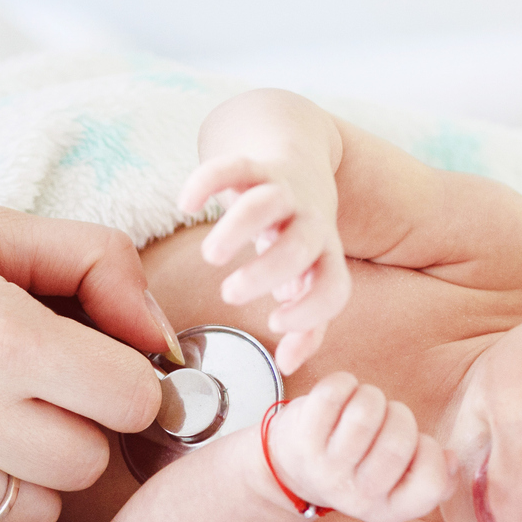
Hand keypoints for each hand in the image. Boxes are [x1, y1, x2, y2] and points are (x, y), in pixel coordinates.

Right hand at [0, 186, 169, 521]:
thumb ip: (90, 261)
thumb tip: (159, 334)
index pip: (132, 395)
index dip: (133, 370)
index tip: (104, 347)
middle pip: (95, 460)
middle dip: (90, 420)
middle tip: (52, 375)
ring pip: (46, 502)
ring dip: (44, 462)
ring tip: (4, 405)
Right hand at [179, 153, 350, 373]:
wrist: (298, 154)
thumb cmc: (298, 232)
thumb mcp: (309, 275)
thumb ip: (304, 323)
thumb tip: (287, 366)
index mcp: (324, 255)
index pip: (334, 285)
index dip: (310, 310)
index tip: (273, 321)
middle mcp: (309, 221)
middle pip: (302, 244)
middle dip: (267, 272)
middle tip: (231, 293)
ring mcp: (283, 191)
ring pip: (268, 202)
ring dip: (239, 228)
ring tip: (211, 256)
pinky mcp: (254, 165)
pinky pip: (233, 166)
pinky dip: (207, 182)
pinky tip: (187, 203)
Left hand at [261, 372, 451, 521]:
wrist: (290, 470)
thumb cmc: (358, 467)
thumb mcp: (397, 486)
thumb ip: (435, 478)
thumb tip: (450, 458)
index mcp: (389, 510)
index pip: (431, 482)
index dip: (431, 451)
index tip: (415, 443)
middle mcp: (357, 495)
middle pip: (399, 442)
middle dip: (400, 416)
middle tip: (388, 417)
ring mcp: (326, 467)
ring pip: (366, 413)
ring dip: (371, 397)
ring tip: (364, 404)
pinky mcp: (302, 436)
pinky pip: (334, 392)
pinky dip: (344, 382)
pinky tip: (342, 394)